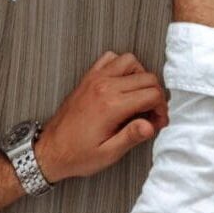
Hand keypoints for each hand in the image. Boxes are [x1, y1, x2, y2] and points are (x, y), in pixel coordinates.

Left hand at [34, 51, 167, 182]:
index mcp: (112, 106)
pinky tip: (122, 83)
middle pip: (146, 77)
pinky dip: (121, 65)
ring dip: (141, 76)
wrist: (51, 149)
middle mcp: (104, 86)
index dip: (161, 109)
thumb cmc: (78, 154)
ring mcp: (96, 78)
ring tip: (140, 97)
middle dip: (156, 95)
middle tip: (152, 114)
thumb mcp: (107, 154)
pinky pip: (110, 58)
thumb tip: (151, 126)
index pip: (151, 94)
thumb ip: (131, 137)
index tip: (158, 122)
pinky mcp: (89, 77)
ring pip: (130, 61)